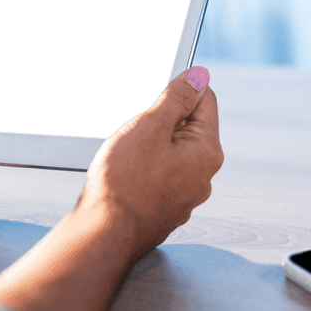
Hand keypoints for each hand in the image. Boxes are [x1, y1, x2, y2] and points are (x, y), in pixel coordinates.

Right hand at [81, 65, 223, 256]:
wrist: (103, 234)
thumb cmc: (124, 182)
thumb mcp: (150, 126)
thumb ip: (178, 98)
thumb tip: (200, 75)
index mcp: (207, 151)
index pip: (205, 101)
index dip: (179, 90)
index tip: (155, 94)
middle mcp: (203, 176)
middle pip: (188, 128)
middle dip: (161, 121)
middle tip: (135, 129)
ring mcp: (184, 196)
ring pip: (170, 154)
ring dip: (150, 146)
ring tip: (126, 154)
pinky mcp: (165, 210)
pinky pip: (159, 177)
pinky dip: (143, 170)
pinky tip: (124, 175)